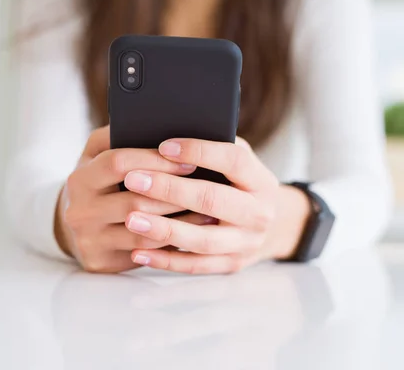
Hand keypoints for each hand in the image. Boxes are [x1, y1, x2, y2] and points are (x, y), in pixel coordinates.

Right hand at [55, 127, 216, 272]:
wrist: (75, 227)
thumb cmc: (99, 182)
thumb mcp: (98, 155)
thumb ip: (120, 135)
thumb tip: (160, 121)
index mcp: (79, 178)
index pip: (119, 163)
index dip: (156, 161)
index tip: (188, 160)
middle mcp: (79, 210)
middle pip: (134, 200)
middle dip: (175, 193)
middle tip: (208, 187)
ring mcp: (88, 239)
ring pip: (142, 229)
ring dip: (179, 220)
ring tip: (209, 211)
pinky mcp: (100, 262)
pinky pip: (143, 253)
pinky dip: (171, 242)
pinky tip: (193, 233)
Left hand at [124, 137, 309, 273]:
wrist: (272, 226)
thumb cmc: (239, 184)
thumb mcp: (238, 162)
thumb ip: (213, 149)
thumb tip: (165, 137)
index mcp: (260, 180)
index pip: (233, 161)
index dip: (199, 152)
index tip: (164, 146)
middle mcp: (259, 213)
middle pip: (212, 200)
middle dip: (170, 190)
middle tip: (133, 180)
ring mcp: (246, 243)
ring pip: (202, 239)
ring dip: (163, 229)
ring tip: (131, 218)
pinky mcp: (231, 265)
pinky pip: (195, 266)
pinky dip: (165, 260)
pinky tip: (137, 251)